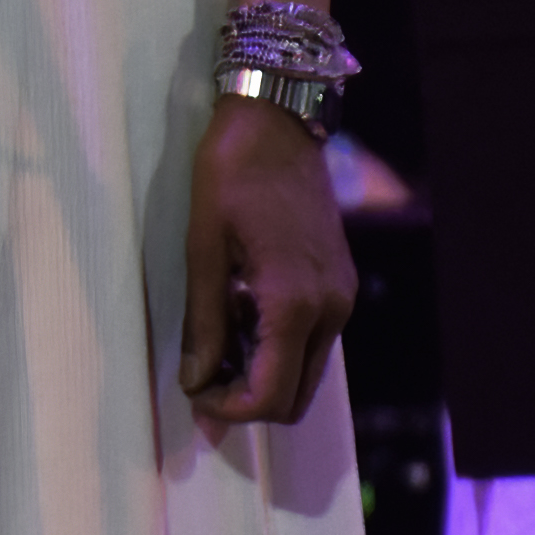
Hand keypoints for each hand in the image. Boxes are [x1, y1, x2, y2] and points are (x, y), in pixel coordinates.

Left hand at [178, 99, 354, 431]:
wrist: (276, 124)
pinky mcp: (339, 284)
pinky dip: (279, 350)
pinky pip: (313, 342)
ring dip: (263, 375)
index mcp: (295, 303)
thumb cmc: (230, 177)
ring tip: (216, 347)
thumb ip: (204, 322)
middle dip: (247, 401)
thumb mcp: (204, 250)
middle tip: (201, 378)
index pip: (271, 395)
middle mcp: (330, 309)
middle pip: (296, 398)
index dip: (230, 410)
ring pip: (306, 372)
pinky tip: (241, 321)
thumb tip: (195, 379)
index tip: (194, 395)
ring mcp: (341, 297)